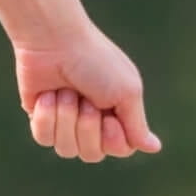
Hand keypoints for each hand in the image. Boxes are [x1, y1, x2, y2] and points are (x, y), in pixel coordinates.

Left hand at [16, 24, 161, 162]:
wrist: (55, 41)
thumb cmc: (95, 61)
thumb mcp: (127, 92)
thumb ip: (137, 125)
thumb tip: (155, 148)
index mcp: (117, 113)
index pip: (120, 149)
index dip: (114, 140)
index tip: (110, 118)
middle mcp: (92, 121)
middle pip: (92, 155)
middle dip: (88, 128)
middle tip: (86, 99)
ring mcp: (65, 122)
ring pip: (66, 150)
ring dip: (67, 118)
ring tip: (66, 92)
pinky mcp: (41, 118)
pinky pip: (44, 139)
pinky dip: (47, 116)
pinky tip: (48, 95)